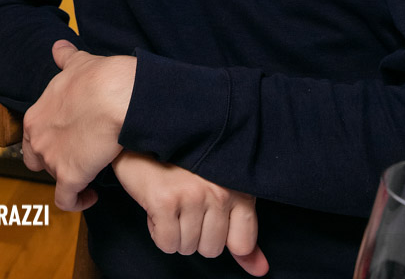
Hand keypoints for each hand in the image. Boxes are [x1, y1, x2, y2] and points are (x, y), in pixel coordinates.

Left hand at [22, 39, 134, 211]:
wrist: (116, 96)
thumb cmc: (99, 78)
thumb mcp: (78, 64)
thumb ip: (65, 58)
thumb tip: (59, 47)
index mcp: (35, 115)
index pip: (32, 136)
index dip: (50, 140)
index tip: (69, 140)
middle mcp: (36, 139)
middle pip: (38, 160)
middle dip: (55, 160)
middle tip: (79, 156)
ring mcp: (51, 160)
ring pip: (54, 178)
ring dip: (70, 178)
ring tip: (90, 172)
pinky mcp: (69, 177)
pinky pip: (66, 200)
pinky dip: (77, 201)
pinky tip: (91, 195)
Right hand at [113, 151, 268, 275]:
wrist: (144, 138)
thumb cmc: (183, 168)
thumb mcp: (221, 195)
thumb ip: (240, 234)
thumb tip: (260, 271)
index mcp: (238, 189)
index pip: (242, 243)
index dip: (221, 238)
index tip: (208, 217)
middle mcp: (219, 192)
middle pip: (212, 249)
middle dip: (194, 235)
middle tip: (184, 205)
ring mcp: (192, 196)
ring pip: (187, 248)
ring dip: (174, 233)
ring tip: (171, 203)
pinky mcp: (165, 201)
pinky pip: (167, 243)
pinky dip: (158, 232)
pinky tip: (158, 207)